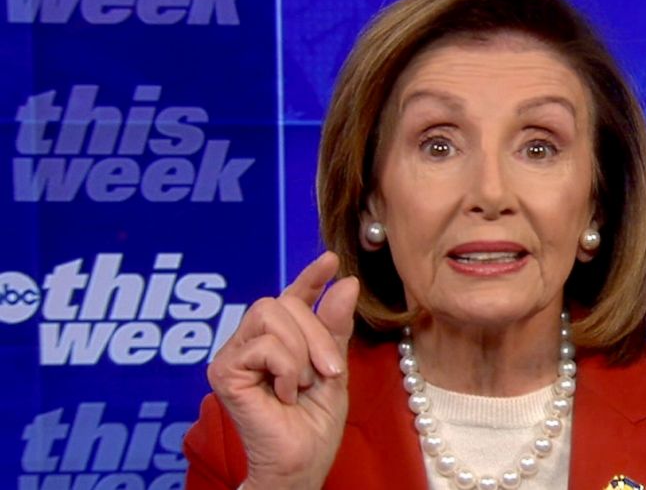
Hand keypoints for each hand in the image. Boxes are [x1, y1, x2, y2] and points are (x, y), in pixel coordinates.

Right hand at [206, 252, 358, 489]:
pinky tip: (284, 395)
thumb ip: (334, 327)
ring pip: (271, 315)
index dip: (309, 278)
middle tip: (329, 372)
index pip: (291, 300)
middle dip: (317, 333)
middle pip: (282, 303)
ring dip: (302, 352)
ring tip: (303, 386)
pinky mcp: (223, 371)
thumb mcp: (334, 368)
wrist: (301, 463)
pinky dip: (287, 369)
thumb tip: (344, 282)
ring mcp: (234, 356)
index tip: (331, 261)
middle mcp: (251, 343)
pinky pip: (265, 345)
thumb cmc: (314, 425)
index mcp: (279, 342)